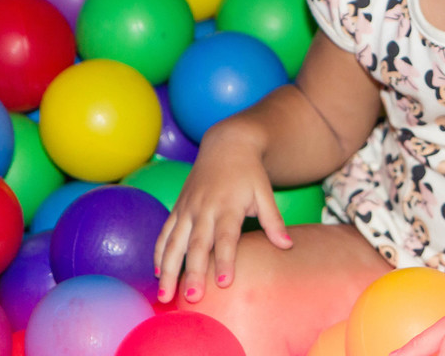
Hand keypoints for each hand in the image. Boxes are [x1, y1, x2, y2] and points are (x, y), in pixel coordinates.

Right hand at [154, 121, 292, 303]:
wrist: (227, 145)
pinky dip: (159, 253)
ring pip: (173, 243)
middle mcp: (204, 209)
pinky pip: (164, 233)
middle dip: (193, 272)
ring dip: (168, 269)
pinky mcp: (177, 208)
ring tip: (164, 295)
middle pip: (197, 245)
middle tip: (192, 298)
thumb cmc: (249, 173)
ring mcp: (187, 209)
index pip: (227, 237)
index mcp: (228, 206)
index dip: (226, 259)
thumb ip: (274, 221)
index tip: (225, 282)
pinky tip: (157, 272)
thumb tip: (287, 246)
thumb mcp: (265, 193)